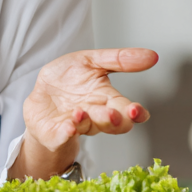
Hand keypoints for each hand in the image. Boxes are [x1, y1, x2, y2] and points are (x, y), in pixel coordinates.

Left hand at [13, 48, 157, 178]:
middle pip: (112, 124)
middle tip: (113, 114)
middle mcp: (94, 116)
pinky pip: (62, 135)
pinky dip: (66, 132)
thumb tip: (152, 56)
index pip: (127, 110)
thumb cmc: (68, 79)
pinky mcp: (56, 132)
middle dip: (114, 121)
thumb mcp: (92, 60)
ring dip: (86, 121)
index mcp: (106, 99)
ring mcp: (76, 125)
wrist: (40, 94)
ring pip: (87, 127)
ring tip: (80, 112)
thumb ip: (119, 59)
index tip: (135, 110)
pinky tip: (69, 126)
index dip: (134, 113)